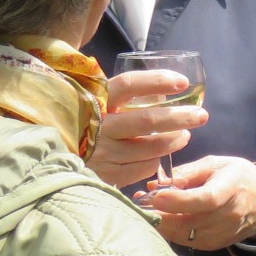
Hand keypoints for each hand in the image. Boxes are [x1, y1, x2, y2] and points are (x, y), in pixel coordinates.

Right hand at [91, 70, 207, 187]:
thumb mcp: (95, 103)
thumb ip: (121, 95)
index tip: (182, 82)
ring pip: (150, 148)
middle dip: (180, 117)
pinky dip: (155, 161)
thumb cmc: (84, 123)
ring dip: (174, 141)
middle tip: (201, 116)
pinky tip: (160, 155)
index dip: (157, 81)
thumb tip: (162, 88)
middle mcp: (99, 127)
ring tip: (185, 135)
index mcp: (95, 101)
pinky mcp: (107, 174)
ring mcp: (103, 152)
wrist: (54, 156)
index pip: (129, 86)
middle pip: (147, 120)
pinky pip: (142, 168)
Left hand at [138, 155, 255, 250]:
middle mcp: (229, 216)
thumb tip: (159, 183)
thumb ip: (188, 172)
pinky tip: (164, 217)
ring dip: (161, 222)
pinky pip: (185, 240)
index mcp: (231, 189)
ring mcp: (221, 234)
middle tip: (140, 200)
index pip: (205, 199)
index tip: (155, 195)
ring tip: (149, 206)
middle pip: (188, 221)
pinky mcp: (214, 245)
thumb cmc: (237, 177)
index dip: (179, 200)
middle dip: (159, 212)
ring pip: (182, 233)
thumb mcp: (216, 164)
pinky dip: (170, 229)